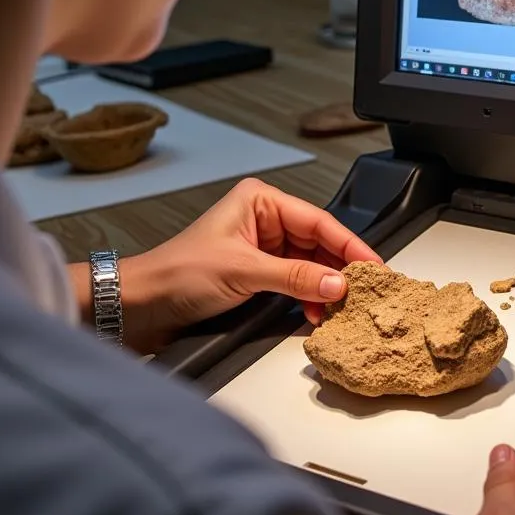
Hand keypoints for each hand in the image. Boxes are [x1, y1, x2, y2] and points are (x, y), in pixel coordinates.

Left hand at [117, 177, 380, 352]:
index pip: (318, 221)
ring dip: (324, 287)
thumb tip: (337, 283)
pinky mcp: (257, 274)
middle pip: (318, 242)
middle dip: (340, 269)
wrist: (141, 305)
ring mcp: (261, 247)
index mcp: (260, 201)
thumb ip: (295, 277)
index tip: (373, 267)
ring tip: (341, 307)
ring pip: (310, 264)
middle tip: (365, 291)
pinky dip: (308, 298)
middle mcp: (264, 220)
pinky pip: (295, 282)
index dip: (349, 245)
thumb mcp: (243, 272)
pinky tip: (316, 313)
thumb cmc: (177, 273)